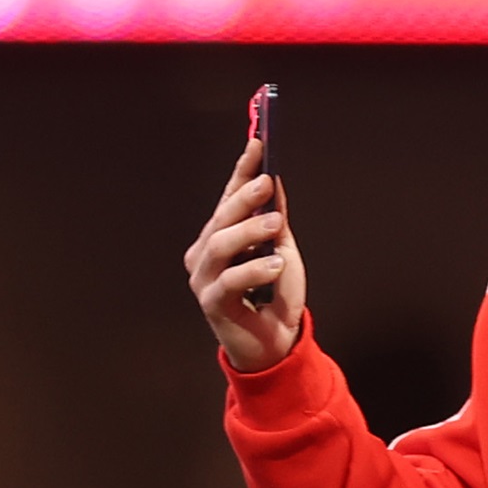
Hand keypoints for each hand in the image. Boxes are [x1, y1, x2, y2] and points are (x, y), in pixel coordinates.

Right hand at [184, 138, 306, 370]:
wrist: (276, 344)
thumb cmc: (275, 297)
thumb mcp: (282, 250)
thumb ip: (276, 219)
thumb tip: (274, 179)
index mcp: (220, 237)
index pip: (229, 198)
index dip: (242, 171)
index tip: (258, 144)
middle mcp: (206, 255)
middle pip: (221, 218)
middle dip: (243, 197)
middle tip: (266, 182)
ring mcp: (204, 279)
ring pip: (221, 244)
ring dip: (250, 231)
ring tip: (276, 226)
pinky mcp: (210, 303)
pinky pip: (230, 280)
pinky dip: (254, 270)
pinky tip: (274, 267)